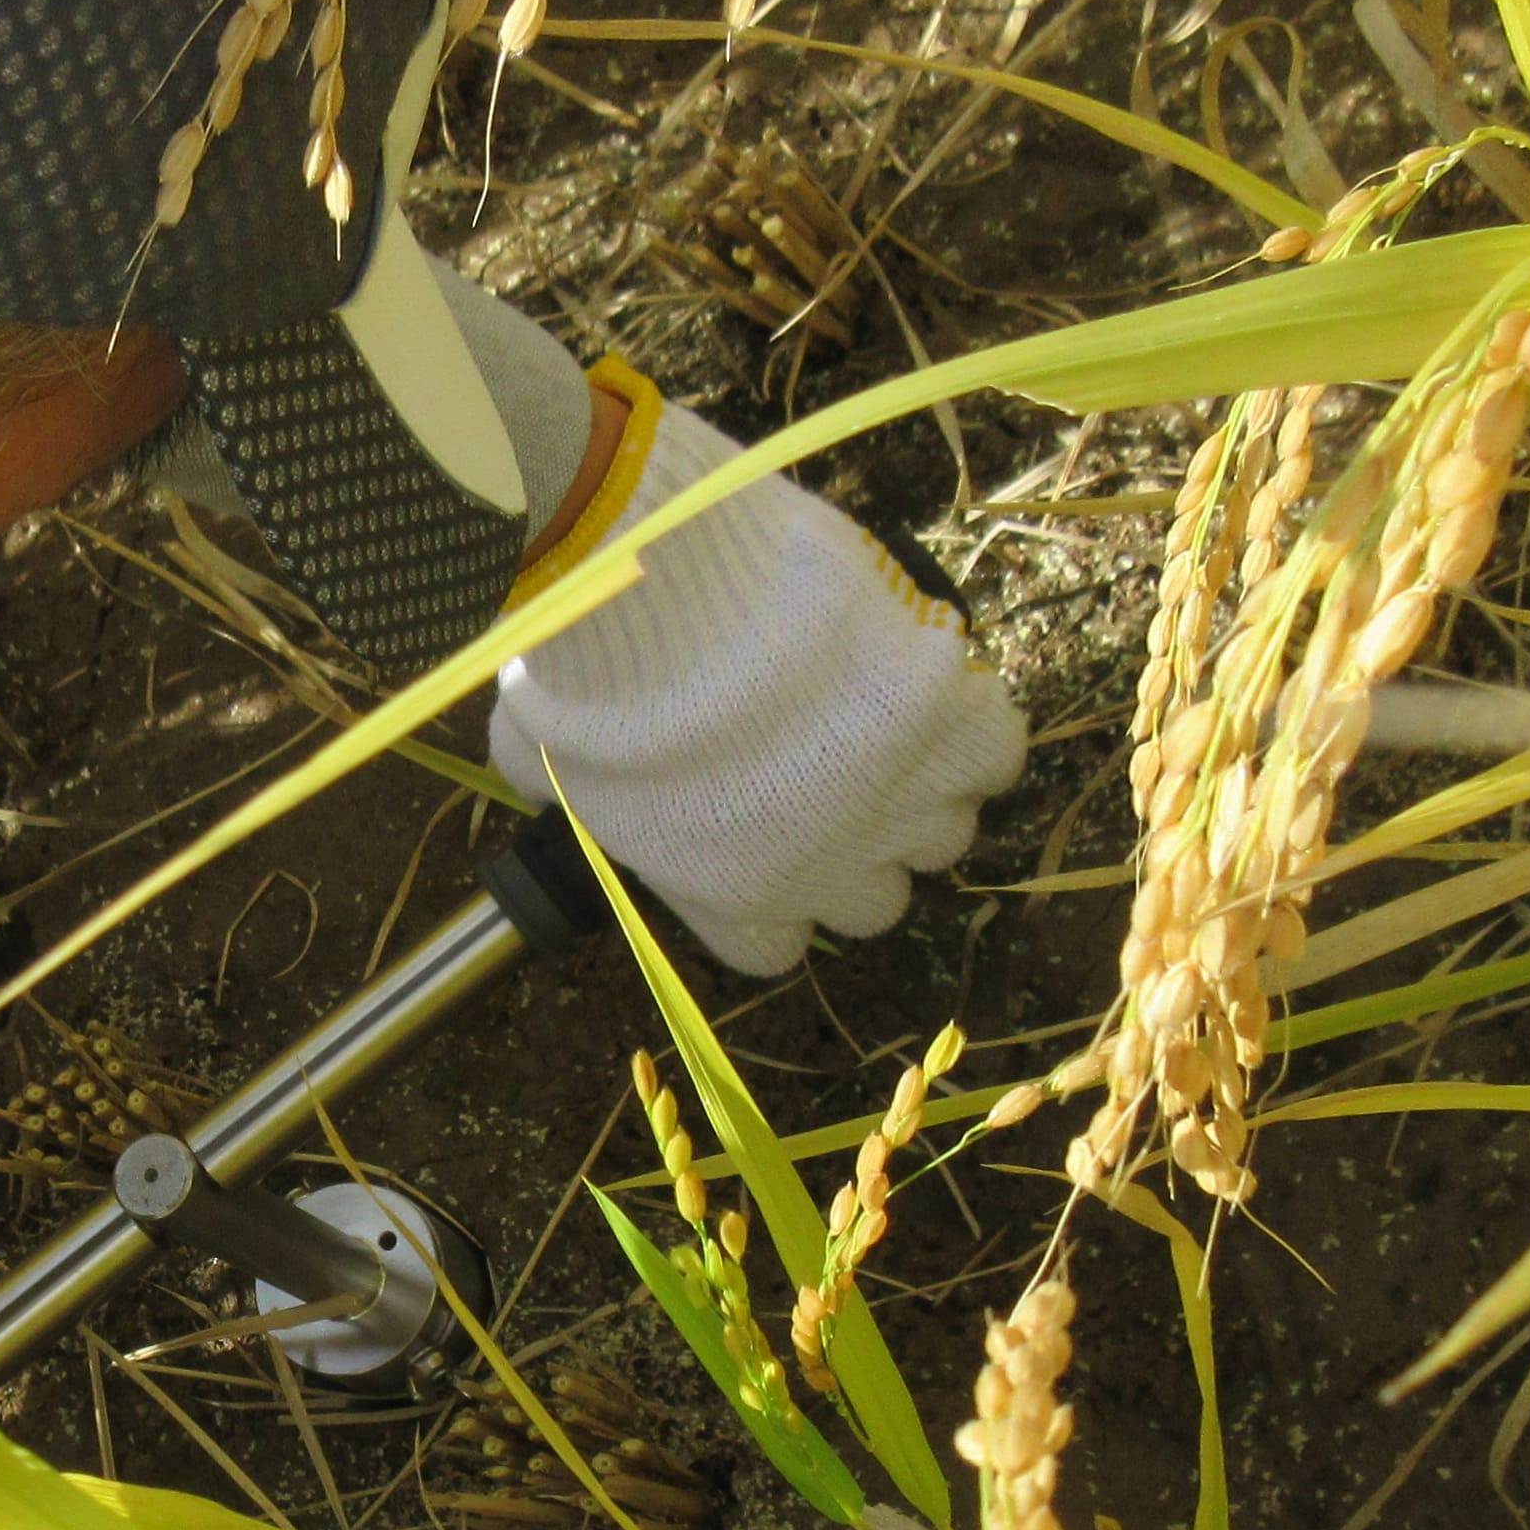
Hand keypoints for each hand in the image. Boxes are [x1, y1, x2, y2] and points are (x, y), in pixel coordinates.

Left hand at [488, 378, 1024, 974]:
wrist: (665, 586)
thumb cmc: (585, 671)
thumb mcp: (539, 751)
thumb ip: (553, 787)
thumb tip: (534, 780)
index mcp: (729, 897)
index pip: (777, 943)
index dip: (774, 888)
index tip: (761, 836)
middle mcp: (825, 869)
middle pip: (877, 897)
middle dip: (856, 843)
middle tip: (829, 768)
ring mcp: (896, 799)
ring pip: (945, 830)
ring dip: (921, 784)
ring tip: (886, 721)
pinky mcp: (947, 717)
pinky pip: (996, 748)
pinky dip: (975, 720)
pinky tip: (941, 684)